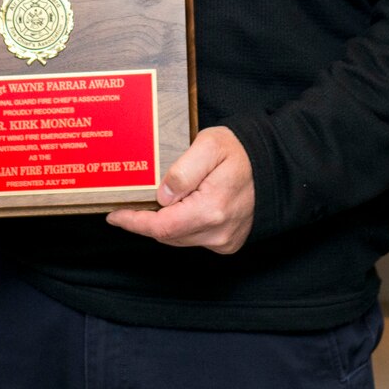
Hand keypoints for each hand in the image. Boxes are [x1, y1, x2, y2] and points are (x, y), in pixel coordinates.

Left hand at [105, 126, 254, 253]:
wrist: (274, 165)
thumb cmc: (240, 152)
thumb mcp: (209, 146)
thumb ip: (183, 171)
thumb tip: (162, 196)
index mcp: (212, 209)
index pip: (161, 226)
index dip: (134, 222)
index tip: (115, 216)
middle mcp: (218, 232)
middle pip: (167, 235)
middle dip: (146, 221)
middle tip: (131, 202)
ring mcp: (225, 240)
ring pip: (179, 239)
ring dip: (164, 224)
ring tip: (155, 202)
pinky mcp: (228, 242)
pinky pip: (194, 238)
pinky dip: (181, 226)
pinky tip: (180, 208)